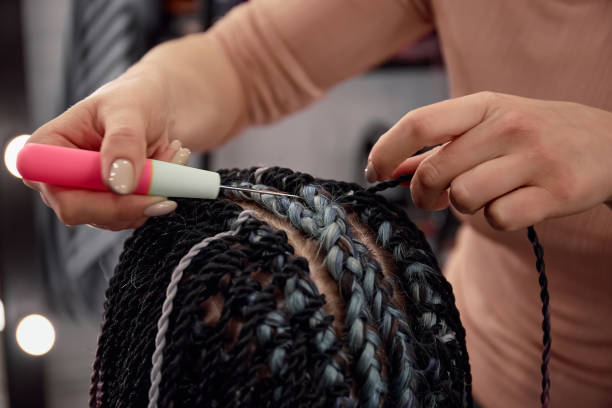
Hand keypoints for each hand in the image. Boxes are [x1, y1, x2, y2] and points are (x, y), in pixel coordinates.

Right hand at [24, 66, 190, 230]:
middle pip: (90, 214)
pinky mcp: (108, 205)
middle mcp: (58, 177)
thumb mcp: (129, 110)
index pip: (62, 195)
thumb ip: (123, 143)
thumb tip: (119, 184)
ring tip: (168, 156)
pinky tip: (165, 168)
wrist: (158, 106)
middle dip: (135, 198)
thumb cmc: (135, 98)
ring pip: (117, 217)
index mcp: (46, 149)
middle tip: (169, 172)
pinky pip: (134, 215)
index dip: (101, 201)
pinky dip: (157, 195)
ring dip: (152, 192)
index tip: (139, 185)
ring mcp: (83, 194)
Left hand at [366, 92, 611, 230]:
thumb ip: (440, 145)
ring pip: (463, 199)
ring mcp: (534, 159)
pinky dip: (498, 220)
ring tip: (486, 195)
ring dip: (465, 206)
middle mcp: (508, 126)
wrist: (609, 145)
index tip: (375, 172)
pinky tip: (515, 205)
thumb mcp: (488, 125)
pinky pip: (498, 220)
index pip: (418, 123)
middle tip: (434, 198)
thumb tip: (392, 169)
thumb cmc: (532, 136)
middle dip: (423, 194)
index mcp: (484, 105)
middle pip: (434, 172)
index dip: (385, 151)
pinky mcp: (555, 193)